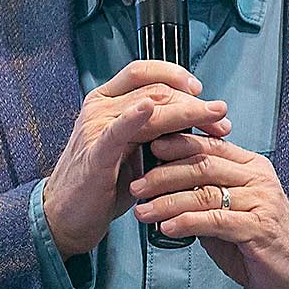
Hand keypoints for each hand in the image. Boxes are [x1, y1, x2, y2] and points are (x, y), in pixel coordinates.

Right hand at [42, 60, 231, 261]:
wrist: (68, 216)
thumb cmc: (104, 182)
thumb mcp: (134, 148)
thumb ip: (156, 129)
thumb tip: (197, 118)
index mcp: (106, 99)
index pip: (145, 72)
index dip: (177, 75)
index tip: (201, 91)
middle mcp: (100, 106)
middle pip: (155, 89)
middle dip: (194, 101)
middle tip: (220, 116)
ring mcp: (95, 127)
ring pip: (149, 105)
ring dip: (187, 112)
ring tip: (214, 119)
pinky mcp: (95, 153)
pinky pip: (117, 130)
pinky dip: (134, 116)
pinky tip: (148, 108)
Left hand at [130, 132, 288, 288]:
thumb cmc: (256, 242)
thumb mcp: (230, 210)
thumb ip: (205, 193)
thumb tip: (161, 184)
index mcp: (252, 166)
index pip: (210, 146)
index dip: (178, 144)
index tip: (148, 148)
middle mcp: (259, 178)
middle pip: (203, 165)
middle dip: (164, 174)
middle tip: (136, 185)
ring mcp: (261, 202)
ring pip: (205, 193)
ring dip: (168, 202)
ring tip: (142, 211)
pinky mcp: (259, 229)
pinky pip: (215, 221)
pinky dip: (186, 222)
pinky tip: (166, 228)